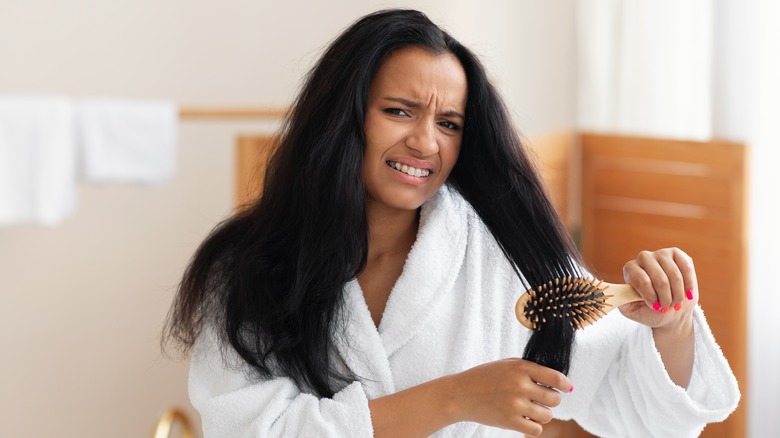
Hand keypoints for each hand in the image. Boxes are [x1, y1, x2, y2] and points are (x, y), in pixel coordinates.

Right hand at [445, 358, 571, 435]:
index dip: (565, 384)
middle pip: (554, 398)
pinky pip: (536, 429)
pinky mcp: (510, 421)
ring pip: (547, 415)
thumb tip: (559, 382)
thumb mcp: (507, 365)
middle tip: (541, 399)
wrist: (460, 394)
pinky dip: (533, 426)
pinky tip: (525, 419)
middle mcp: (520, 386)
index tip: (566, 387)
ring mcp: (515, 404)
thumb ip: (530, 370)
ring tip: (531, 409)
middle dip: (551, 399)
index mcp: (521, 368)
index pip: (555, 377)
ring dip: (543, 414)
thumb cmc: (485, 377)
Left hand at [618, 247, 696, 328]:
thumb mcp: (633, 311)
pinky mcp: (677, 254)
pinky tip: (687, 293)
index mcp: (630, 269)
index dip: (652, 297)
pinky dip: (689, 284)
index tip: (655, 307)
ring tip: (676, 302)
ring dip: (678, 295)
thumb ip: (623, 303)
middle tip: (667, 307)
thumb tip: (617, 295)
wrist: (670, 310)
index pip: (642, 281)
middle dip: (666, 299)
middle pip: (660, 280)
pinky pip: (686, 267)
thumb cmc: (649, 311)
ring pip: (675, 276)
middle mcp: (643, 258)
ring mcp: (661, 254)